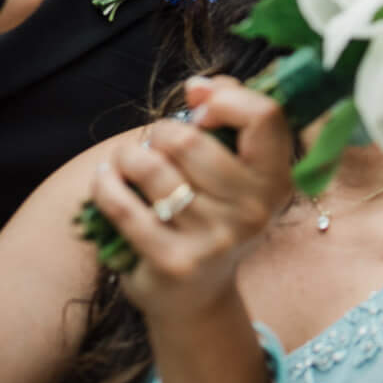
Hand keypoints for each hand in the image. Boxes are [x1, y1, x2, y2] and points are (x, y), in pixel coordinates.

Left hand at [89, 76, 293, 326]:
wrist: (196, 296)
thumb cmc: (213, 214)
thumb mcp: (236, 170)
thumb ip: (229, 116)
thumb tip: (199, 87)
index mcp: (276, 179)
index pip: (265, 117)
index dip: (226, 100)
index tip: (201, 108)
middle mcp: (254, 210)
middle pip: (190, 140)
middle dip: (160, 131)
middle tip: (155, 142)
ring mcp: (215, 239)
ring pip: (151, 169)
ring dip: (128, 156)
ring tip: (127, 160)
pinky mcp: (173, 261)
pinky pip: (124, 207)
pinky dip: (106, 185)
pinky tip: (105, 179)